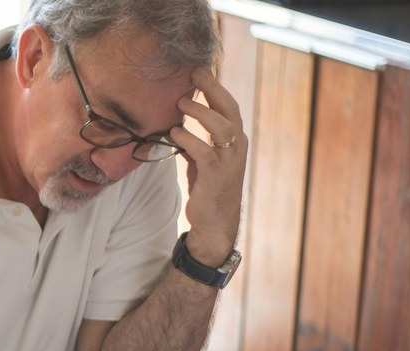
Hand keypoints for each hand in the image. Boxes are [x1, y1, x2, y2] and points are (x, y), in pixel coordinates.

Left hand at [170, 67, 247, 264]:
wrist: (215, 221)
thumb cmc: (208, 188)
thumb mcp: (203, 159)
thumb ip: (196, 141)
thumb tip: (175, 124)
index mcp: (234, 139)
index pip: (228, 105)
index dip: (215, 86)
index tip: (198, 70)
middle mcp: (236, 146)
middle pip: (229, 108)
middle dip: (212, 88)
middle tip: (193, 74)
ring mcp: (229, 160)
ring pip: (221, 126)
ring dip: (200, 112)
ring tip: (180, 103)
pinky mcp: (216, 175)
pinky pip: (203, 151)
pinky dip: (188, 139)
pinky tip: (173, 133)